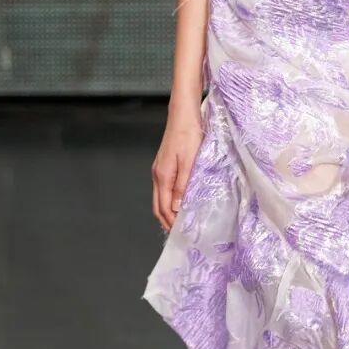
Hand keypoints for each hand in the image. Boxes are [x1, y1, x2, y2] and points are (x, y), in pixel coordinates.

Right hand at [151, 98, 208, 230]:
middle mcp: (158, 175)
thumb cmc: (189, 135)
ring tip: (181, 221)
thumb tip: (177, 208)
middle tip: (179, 233)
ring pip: (161, 197)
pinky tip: (180, 201)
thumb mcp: (190, 162)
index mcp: (163, 176)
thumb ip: (183, 186)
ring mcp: (160, 169)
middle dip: (167, 220)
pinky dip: (170, 200)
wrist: (183, 114)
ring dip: (168, 211)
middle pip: (158, 205)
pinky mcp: (165, 164)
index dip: (171, 222)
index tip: (182, 233)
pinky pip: (164, 188)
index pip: (164, 207)